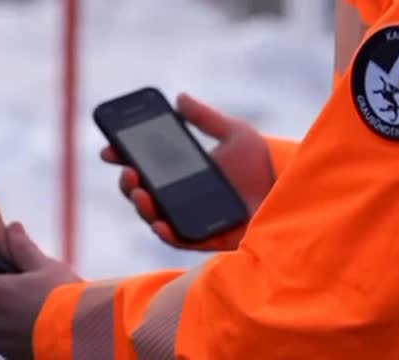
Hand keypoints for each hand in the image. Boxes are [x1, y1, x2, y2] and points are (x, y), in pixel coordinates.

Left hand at [0, 222, 81, 359]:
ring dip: (7, 315)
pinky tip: (42, 325)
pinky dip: (18, 332)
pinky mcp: (13, 357)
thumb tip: (11, 228)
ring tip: (37, 308)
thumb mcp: (45, 266)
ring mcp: (1, 342)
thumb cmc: (64, 296)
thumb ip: (22, 247)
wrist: (85, 333)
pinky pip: (7, 341)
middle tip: (21, 288)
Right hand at [101, 93, 274, 250]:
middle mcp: (179, 197)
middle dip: (128, 182)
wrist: (289, 193)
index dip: (123, 158)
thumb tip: (180, 96)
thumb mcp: (235, 134)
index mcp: (181, 173)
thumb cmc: (262, 166)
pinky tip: (159, 222)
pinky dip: (166, 232)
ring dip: (141, 205)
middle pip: (142, 192)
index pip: (144, 166)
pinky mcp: (204, 239)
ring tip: (140, 191)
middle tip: (128, 170)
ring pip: (154, 216)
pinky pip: (178, 239)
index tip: (109, 149)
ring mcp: (189, 218)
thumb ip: (207, 118)